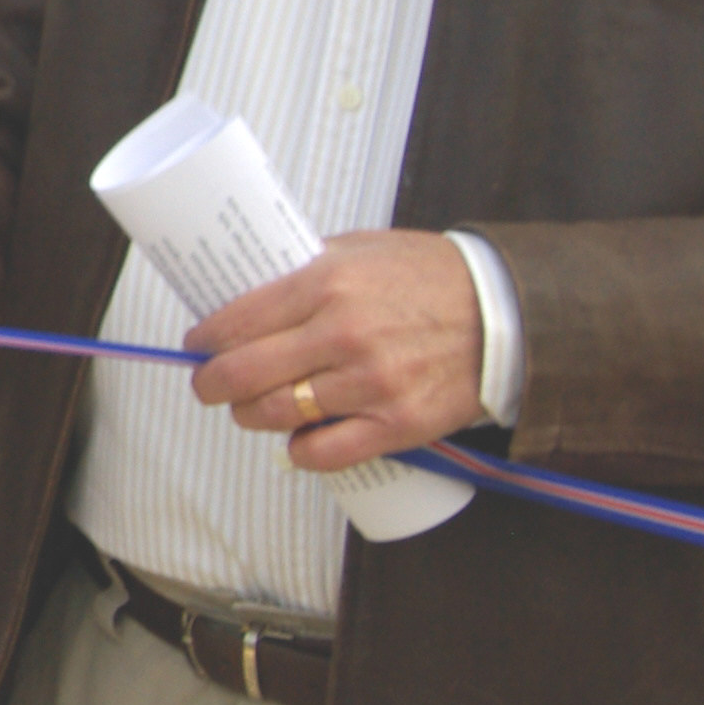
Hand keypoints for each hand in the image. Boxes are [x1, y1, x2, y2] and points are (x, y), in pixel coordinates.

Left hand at [185, 230, 486, 472]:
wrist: (505, 312)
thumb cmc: (430, 276)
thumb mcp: (361, 250)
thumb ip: (307, 268)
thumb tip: (248, 290)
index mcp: (327, 284)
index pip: (237, 321)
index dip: (205, 340)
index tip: (198, 345)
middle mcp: (343, 335)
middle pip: (244, 374)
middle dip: (212, 384)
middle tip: (208, 385)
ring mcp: (370, 384)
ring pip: (277, 414)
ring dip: (250, 415)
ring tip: (251, 408)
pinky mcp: (397, 425)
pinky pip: (324, 454)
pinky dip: (299, 452)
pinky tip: (296, 440)